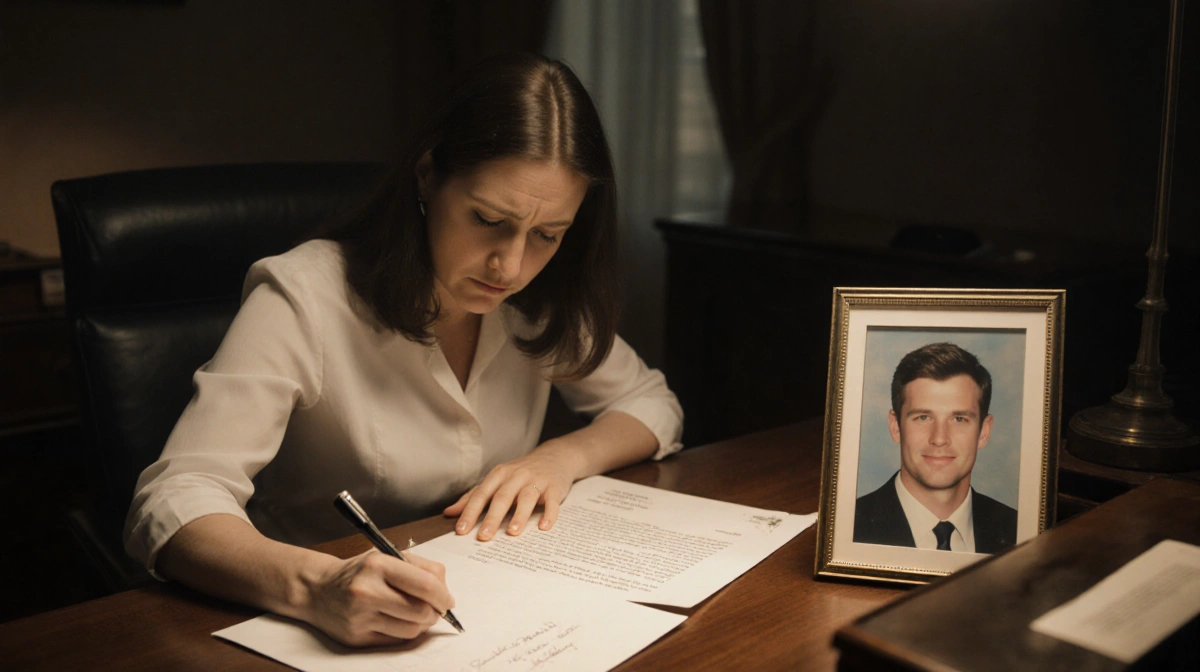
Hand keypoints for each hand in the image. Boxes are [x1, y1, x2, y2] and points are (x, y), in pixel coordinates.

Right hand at [304, 549, 453, 646]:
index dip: (443, 596)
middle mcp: (367, 591)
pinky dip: (405, 633)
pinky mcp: (357, 638)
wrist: (317, 589)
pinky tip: (401, 622)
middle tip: (436, 609)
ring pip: (411, 630)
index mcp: (378, 565)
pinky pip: (395, 641)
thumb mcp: (386, 557)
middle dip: (436, 612)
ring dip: (422, 624)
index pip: (425, 584)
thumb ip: (419, 569)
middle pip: (421, 611)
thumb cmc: (358, 572)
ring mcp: (360, 617)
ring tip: (418, 614)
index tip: (448, 600)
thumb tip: (445, 593)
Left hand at [443, 441, 582, 540]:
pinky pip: (552, 501)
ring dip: (519, 515)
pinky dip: (549, 514)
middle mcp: (516, 476)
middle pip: (502, 497)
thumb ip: (474, 496)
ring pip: (526, 497)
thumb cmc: (521, 473)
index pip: (481, 494)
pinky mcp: (554, 487)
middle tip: (483, 537)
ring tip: (513, 532)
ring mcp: (537, 480)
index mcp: (499, 474)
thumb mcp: (497, 480)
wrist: (555, 456)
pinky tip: (544, 527)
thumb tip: (449, 513)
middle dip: (492, 518)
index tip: (461, 530)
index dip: (470, 512)